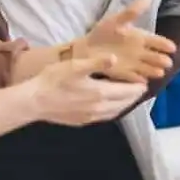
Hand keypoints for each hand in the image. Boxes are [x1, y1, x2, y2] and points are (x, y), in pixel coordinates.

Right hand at [28, 53, 146, 125]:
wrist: (34, 101)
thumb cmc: (54, 80)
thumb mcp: (75, 66)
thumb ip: (97, 63)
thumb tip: (115, 58)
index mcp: (100, 93)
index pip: (126, 92)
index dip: (137, 87)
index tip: (145, 82)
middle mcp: (99, 108)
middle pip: (123, 104)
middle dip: (133, 97)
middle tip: (140, 90)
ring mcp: (90, 117)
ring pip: (115, 112)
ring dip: (124, 105)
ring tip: (128, 98)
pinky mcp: (81, 121)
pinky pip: (104, 117)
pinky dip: (112, 111)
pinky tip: (109, 107)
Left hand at [71, 0, 176, 82]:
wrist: (85, 49)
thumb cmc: (102, 33)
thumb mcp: (116, 20)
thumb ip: (132, 11)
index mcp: (139, 38)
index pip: (156, 41)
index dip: (164, 44)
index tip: (172, 48)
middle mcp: (139, 52)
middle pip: (154, 57)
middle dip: (161, 60)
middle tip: (168, 63)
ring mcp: (132, 64)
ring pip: (146, 68)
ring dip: (153, 71)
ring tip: (159, 73)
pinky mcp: (123, 74)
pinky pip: (132, 77)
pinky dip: (137, 80)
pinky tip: (143, 82)